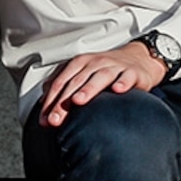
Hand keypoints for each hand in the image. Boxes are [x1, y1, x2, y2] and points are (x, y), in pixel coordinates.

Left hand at [38, 42, 166, 126]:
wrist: (137, 59)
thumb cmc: (104, 71)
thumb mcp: (81, 75)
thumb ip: (63, 87)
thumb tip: (43, 105)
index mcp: (78, 64)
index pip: (60, 83)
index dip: (50, 101)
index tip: (45, 120)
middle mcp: (94, 63)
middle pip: (75, 83)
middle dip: (63, 102)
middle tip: (55, 120)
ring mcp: (114, 66)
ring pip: (99, 77)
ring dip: (88, 89)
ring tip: (78, 101)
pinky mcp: (133, 72)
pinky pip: (127, 77)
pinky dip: (122, 82)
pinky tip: (117, 90)